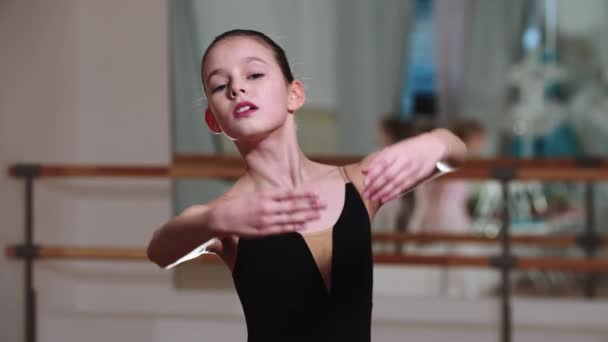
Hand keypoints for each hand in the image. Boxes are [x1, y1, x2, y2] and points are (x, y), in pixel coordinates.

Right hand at [207, 189, 325, 237]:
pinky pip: (282, 229)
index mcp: (264, 195)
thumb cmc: (235, 205)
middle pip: (293, 205)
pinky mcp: (262, 231)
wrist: (219, 218)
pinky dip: (294, 227)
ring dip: (306, 216)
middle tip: (324, 203)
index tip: (315, 192)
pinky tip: (304, 226)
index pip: (288, 193)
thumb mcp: (251, 194)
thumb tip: (283, 194)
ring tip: (319, 214)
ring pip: (290, 218)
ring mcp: (266, 220)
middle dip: (310, 205)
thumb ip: (267, 196)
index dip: (303, 194)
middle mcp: (267, 207)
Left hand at [362, 133, 445, 202]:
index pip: (382, 163)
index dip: (373, 173)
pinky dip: (393, 194)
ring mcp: (412, 169)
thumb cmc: (410, 147)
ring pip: (395, 183)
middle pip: (388, 175)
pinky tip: (385, 198)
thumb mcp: (395, 148)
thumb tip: (365, 169)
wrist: (434, 146)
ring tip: (373, 198)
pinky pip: (403, 187)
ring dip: (383, 192)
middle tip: (365, 194)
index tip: (365, 182)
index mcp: (397, 151)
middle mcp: (404, 160)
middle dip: (376, 186)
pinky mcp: (418, 177)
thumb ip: (380, 158)